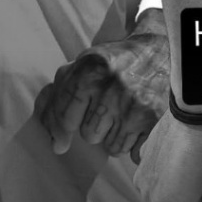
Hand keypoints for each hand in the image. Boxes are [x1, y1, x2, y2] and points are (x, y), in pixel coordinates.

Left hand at [34, 8, 169, 157]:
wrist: (159, 50)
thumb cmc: (117, 60)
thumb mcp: (86, 61)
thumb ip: (61, 86)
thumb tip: (42, 121)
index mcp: (90, 70)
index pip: (65, 114)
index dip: (59, 132)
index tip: (59, 145)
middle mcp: (111, 88)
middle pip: (88, 135)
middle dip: (94, 126)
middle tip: (107, 108)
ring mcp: (133, 106)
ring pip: (111, 146)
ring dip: (114, 136)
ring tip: (123, 113)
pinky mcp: (152, 120)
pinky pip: (132, 152)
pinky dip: (133, 144)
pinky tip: (138, 123)